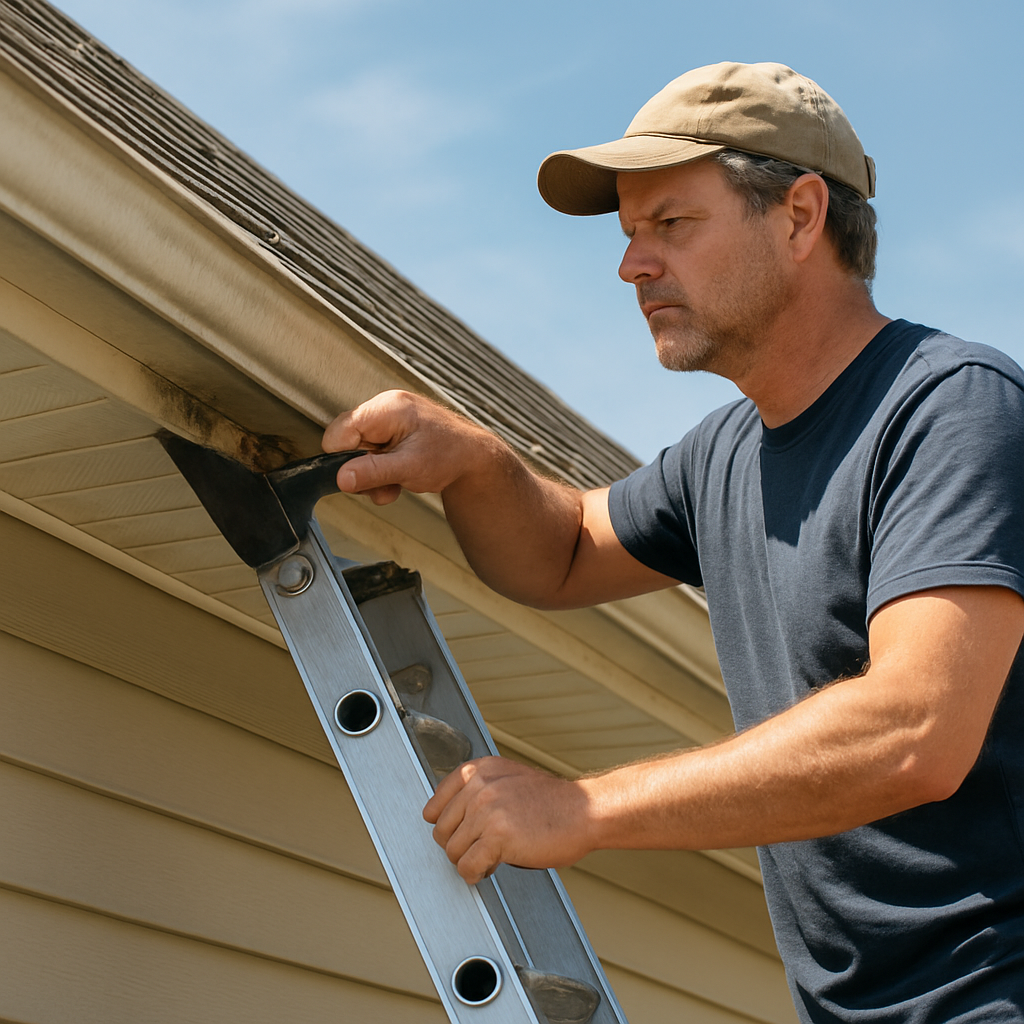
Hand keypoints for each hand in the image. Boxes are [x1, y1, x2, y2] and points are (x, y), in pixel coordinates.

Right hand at [322, 390, 494, 505]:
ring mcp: (387, 420)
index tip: (361, 476)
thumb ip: (373, 472)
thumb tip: (341, 478)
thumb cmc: (449, 455)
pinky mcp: (391, 432)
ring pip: (357, 452)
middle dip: (362, 469)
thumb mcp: (409, 468)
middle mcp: (384, 409)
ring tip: (398, 482)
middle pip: (346, 443)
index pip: (339, 432)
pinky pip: (371, 453)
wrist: (473, 458)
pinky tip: (399, 478)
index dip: (344, 458)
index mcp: (386, 409)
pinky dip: (381, 471)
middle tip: (386, 483)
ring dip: (374, 475)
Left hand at [422, 757, 593, 883]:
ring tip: (489, 859)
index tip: (455, 835)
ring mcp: (487, 810)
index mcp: (479, 770)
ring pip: (452, 851)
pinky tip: (489, 869)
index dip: (446, 826)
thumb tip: (449, 814)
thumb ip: (479, 790)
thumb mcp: (509, 778)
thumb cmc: (552, 801)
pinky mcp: (497, 836)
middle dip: (458, 846)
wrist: (585, 811)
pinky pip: (467, 866)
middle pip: (442, 831)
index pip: (435, 804)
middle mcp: (479, 786)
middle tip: (479, 850)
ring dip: (468, 861)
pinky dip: (475, 874)